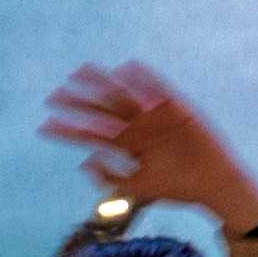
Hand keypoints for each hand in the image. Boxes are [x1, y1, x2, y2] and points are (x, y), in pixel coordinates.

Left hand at [42, 61, 257, 227]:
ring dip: (103, 84)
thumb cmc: (177, 188)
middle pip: (102, 111)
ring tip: (82, 71)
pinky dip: (145, 80)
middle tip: (54, 95)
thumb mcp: (138, 188)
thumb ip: (111, 179)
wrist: (213, 184)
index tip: (44, 126)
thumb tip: (83, 163)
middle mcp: (137, 127)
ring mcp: (154, 116)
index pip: (91, 135)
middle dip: (78, 103)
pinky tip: (128, 68)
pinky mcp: (175, 109)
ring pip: (123, 96)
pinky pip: (158, 90)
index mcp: (127, 145)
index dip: (68, 130)